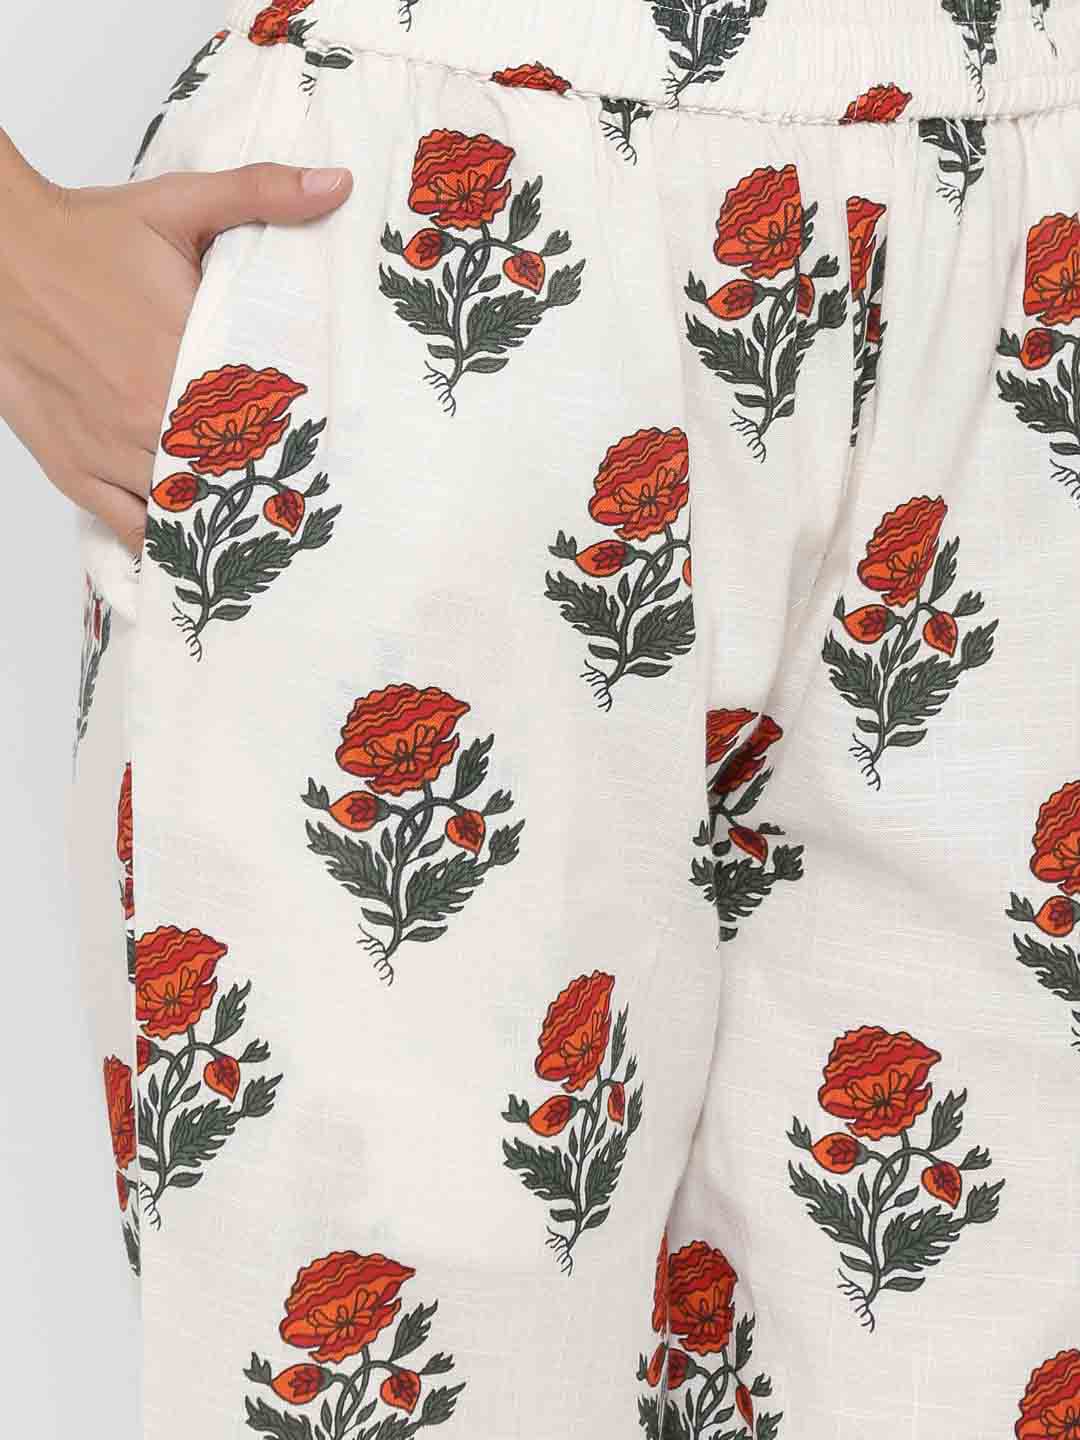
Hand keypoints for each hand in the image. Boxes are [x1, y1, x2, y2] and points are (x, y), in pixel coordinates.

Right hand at [0, 130, 351, 554]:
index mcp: (186, 357)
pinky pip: (129, 529)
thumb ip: (259, 195)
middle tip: (305, 511)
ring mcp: (110, 449)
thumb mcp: (177, 205)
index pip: (264, 425)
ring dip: (221, 526)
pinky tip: (196, 549)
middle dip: (266, 495)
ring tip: (261, 538)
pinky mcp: (74, 469)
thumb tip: (336, 185)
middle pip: (229, 479)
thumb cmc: (85, 234)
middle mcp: (149, 414)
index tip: (330, 465)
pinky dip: (164, 544)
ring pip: (184, 514)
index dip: (300, 450)